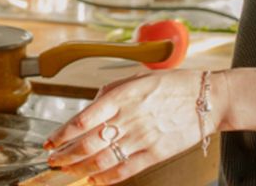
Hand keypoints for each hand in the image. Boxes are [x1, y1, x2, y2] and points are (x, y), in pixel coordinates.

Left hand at [44, 70, 223, 184]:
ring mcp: (142, 138)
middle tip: (53, 160)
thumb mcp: (134, 79)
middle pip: (87, 143)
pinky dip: (105, 178)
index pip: (81, 120)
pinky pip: (124, 170)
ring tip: (68, 171)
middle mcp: (129, 118)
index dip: (61, 134)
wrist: (206, 98)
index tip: (49, 142)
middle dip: (65, 155)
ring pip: (102, 160)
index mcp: (121, 97)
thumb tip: (87, 111)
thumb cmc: (171, 85)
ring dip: (80, 168)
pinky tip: (94, 180)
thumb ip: (108, 95)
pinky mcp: (155, 154)